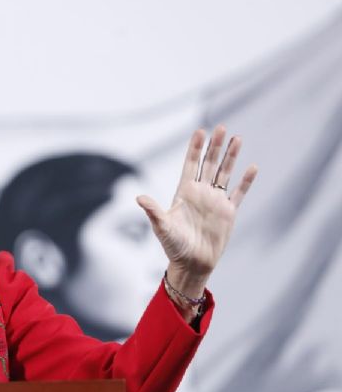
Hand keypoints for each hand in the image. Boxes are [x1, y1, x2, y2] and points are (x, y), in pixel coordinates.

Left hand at [136, 125, 257, 299]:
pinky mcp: (228, 213)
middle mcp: (201, 193)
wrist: (192, 264)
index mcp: (184, 193)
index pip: (190, 165)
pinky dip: (246, 181)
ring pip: (225, 173)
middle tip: (221, 127)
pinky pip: (239, 193)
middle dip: (215, 146)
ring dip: (231, 157)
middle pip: (209, 164)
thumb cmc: (173, 246)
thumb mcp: (161, 227)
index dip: (195, 149)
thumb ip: (153, 211)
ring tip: (237, 138)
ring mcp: (215, 202)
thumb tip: (139, 198)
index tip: (200, 131)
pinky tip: (252, 167)